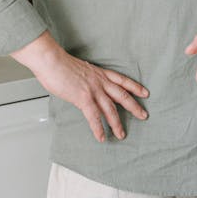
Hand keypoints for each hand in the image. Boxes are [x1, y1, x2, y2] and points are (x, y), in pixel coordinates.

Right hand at [11, 32, 148, 142]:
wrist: (51, 60)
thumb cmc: (60, 64)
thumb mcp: (80, 70)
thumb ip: (87, 80)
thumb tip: (85, 90)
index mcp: (100, 73)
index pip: (122, 80)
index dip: (135, 87)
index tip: (145, 93)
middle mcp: (100, 81)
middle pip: (122, 95)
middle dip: (134, 106)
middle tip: (143, 115)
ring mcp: (93, 90)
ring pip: (111, 109)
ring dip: (117, 124)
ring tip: (121, 134)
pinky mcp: (83, 98)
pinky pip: (94, 116)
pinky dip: (98, 128)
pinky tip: (101, 137)